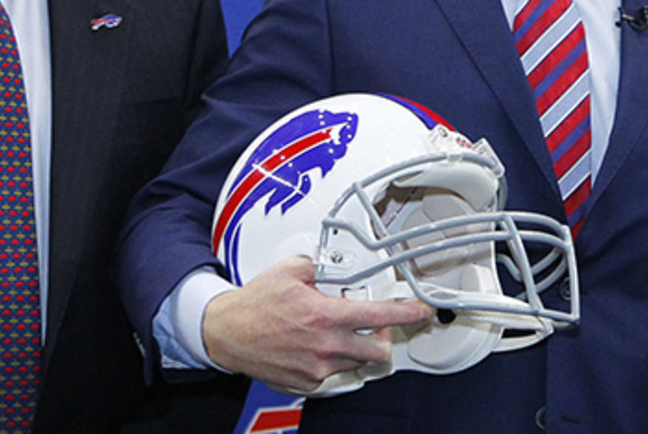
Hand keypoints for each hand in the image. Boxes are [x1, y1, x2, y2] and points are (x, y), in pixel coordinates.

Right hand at [202, 255, 430, 393]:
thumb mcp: (288, 271)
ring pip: (356, 362)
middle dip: (384, 336)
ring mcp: (318, 367)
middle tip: (376, 324)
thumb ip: (318, 265)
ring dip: (356, 347)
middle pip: (378, 349)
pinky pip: (333, 372)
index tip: (420, 311)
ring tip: (337, 332)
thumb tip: (332, 264)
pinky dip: (332, 359)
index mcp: (324, 315)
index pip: (379, 315)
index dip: (406, 313)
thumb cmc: (254, 305)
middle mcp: (325, 345)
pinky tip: (316, 345)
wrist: (227, 333)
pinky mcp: (308, 382)